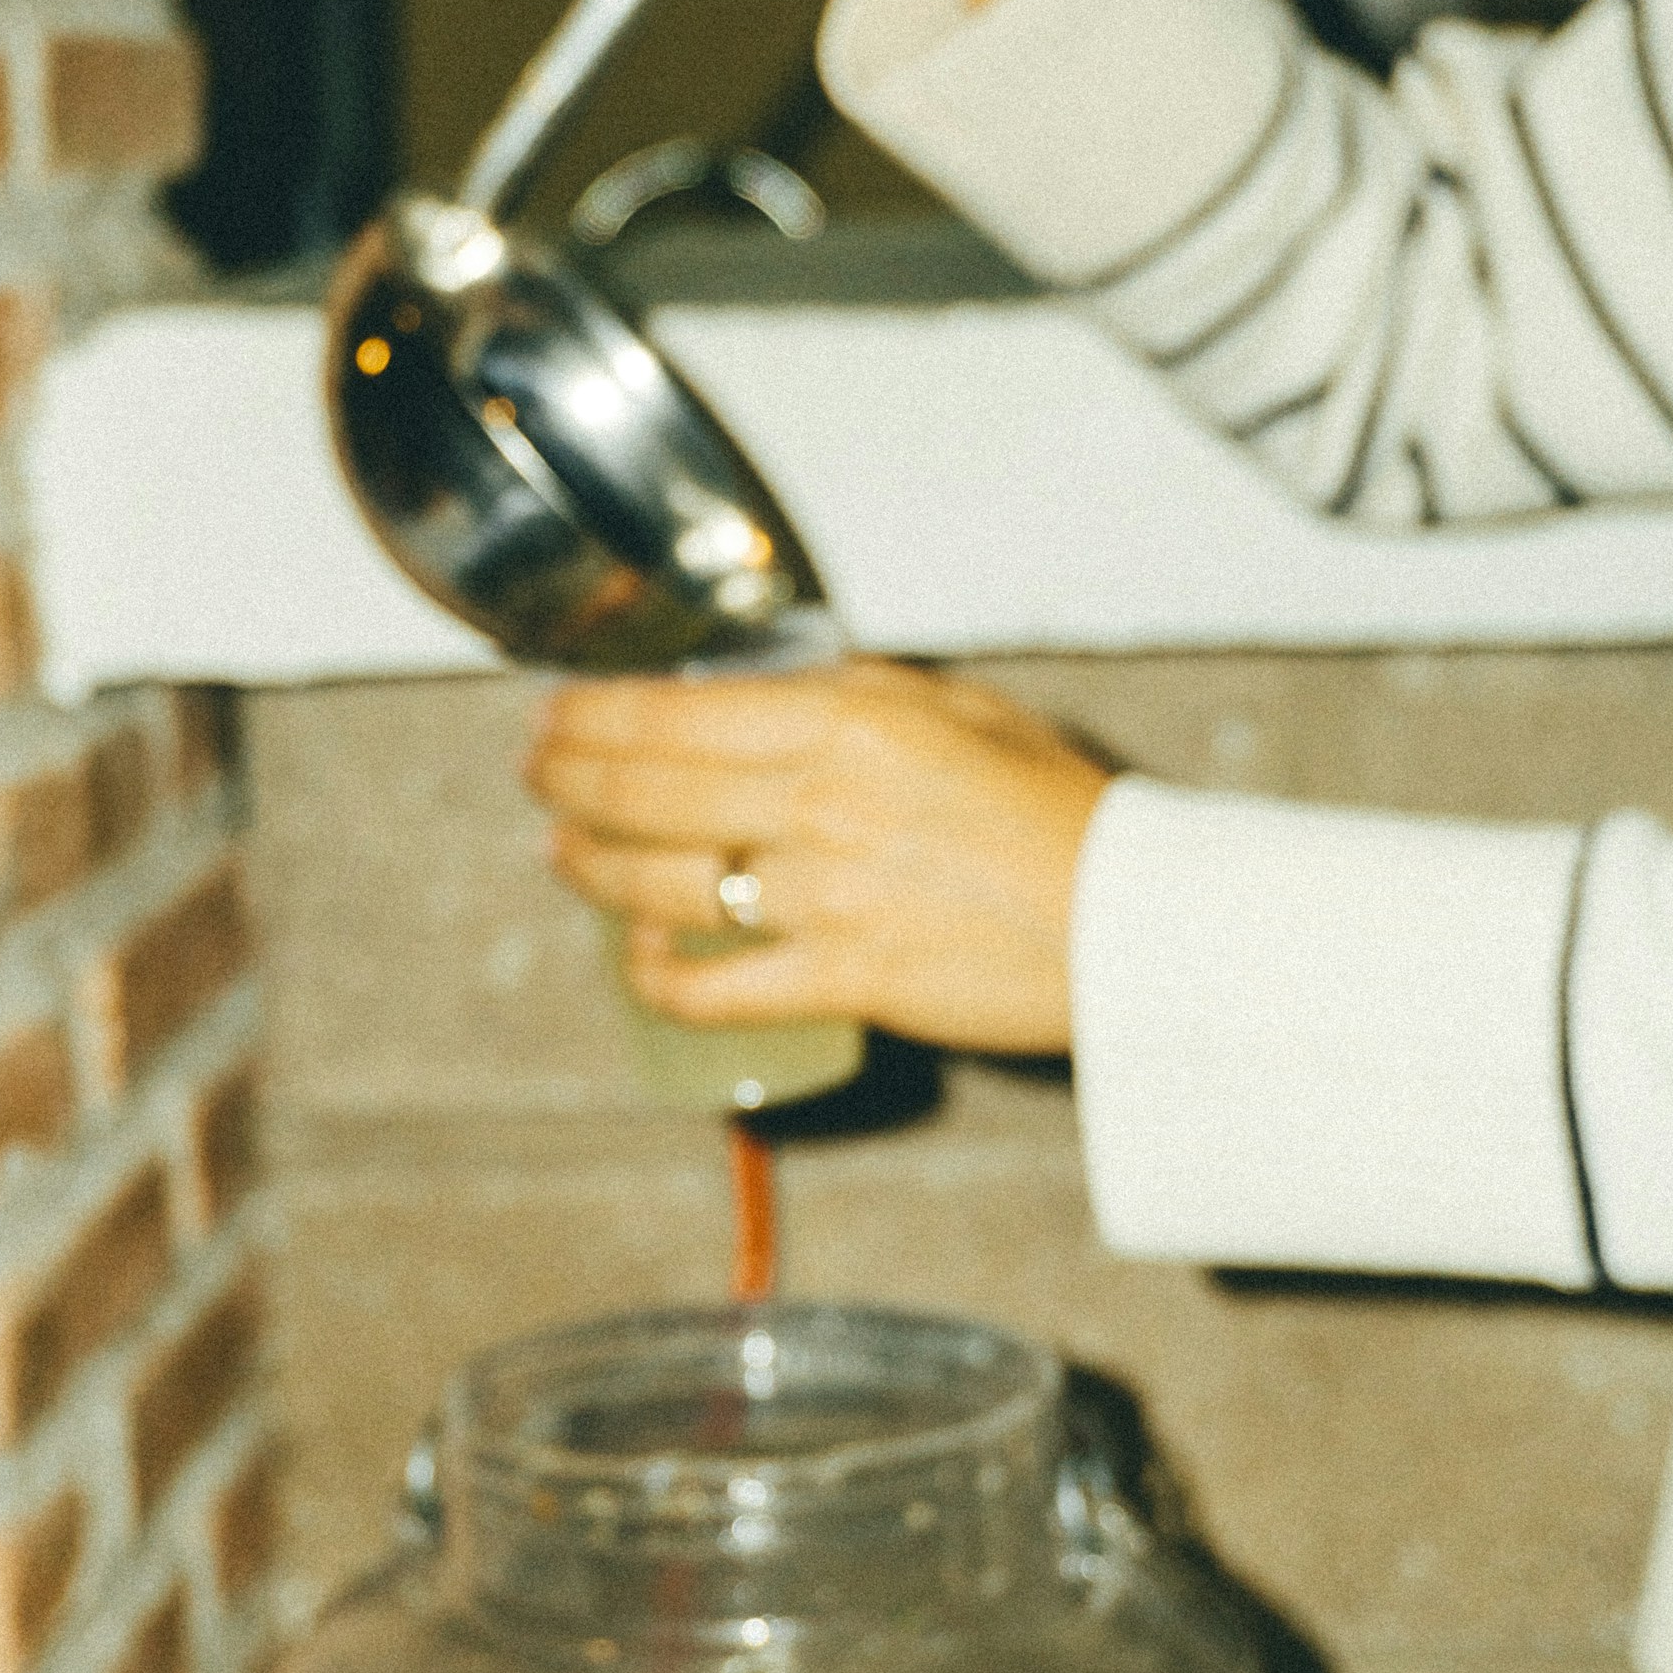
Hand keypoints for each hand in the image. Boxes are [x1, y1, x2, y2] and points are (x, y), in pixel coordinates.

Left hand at [525, 660, 1114, 1053]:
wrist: (1138, 921)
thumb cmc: (1063, 811)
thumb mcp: (966, 708)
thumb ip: (865, 689)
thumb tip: (779, 685)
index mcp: (847, 722)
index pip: (674, 712)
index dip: (592, 715)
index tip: (556, 712)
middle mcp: (819, 802)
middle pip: (644, 790)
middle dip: (565, 779)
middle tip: (534, 772)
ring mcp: (823, 897)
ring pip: (657, 880)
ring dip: (588, 867)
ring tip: (559, 854)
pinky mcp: (841, 981)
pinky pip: (713, 987)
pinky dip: (657, 974)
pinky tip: (638, 954)